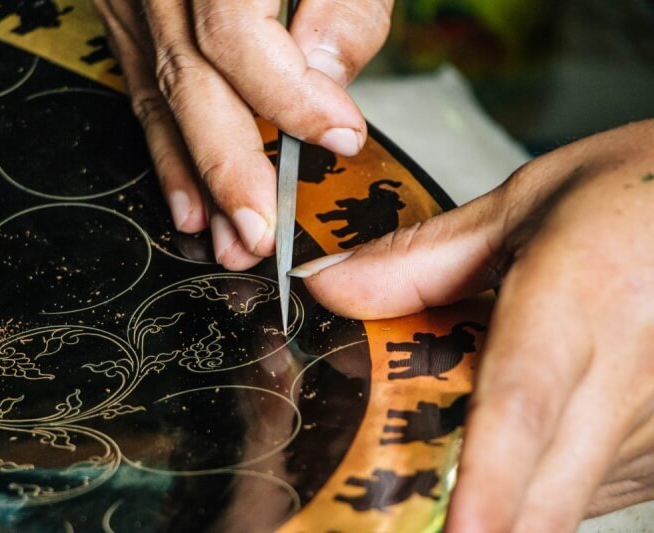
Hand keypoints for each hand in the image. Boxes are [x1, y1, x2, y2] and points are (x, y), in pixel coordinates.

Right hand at [93, 0, 392, 268]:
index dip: (286, 95)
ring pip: (158, 94)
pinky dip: (166, 150)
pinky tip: (185, 202)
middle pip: (188, 77)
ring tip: (223, 237)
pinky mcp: (124, 10)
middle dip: (227, 165)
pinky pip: (141, 88)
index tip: (338, 136)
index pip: (233, 32)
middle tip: (259, 232)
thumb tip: (326, 84)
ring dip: (194, 176)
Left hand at [291, 120, 653, 530]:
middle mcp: (632, 371)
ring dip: (501, 500)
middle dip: (479, 522)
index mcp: (580, 295)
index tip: (459, 530)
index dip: (487, 478)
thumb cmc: (632, 197)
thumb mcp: (521, 206)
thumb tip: (324, 286)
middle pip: (546, 489)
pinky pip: (590, 491)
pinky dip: (538, 481)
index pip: (522, 402)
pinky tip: (527, 438)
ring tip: (460, 454)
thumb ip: (416, 259)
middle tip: (409, 516)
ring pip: (562, 500)